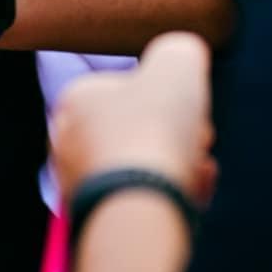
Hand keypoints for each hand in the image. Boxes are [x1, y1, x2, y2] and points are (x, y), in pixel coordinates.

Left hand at [49, 32, 215, 201]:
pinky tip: (195, 190)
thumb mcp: (177, 64)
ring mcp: (81, 183)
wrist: (139, 210)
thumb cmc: (154, 132)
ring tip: (201, 167)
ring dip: (178, 164)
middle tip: (202, 137)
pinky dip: (170, 194)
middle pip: (137, 128)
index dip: (170, 94)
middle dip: (177, 132)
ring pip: (141, 166)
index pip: (129, 86)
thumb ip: (178, 51)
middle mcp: (69, 140)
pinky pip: (141, 200)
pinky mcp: (99, 220)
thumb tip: (182, 55)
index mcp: (77, 98)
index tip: (194, 105)